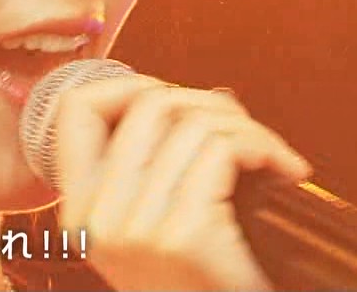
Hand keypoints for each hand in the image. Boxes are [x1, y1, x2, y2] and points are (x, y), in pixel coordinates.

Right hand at [52, 75, 311, 290]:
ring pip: (193, 122)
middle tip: (242, 129)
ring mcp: (137, 228)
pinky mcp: (183, 236)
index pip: (75, 110)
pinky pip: (223, 152)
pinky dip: (263, 147)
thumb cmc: (202, 287)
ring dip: (248, 127)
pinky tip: (281, 169)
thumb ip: (156, 168)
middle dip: (206, 101)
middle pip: (147, 103)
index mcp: (82, 212)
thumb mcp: (154, 232)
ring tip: (270, 154)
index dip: (127, 86)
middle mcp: (99, 219)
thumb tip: (207, 97)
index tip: (175, 102)